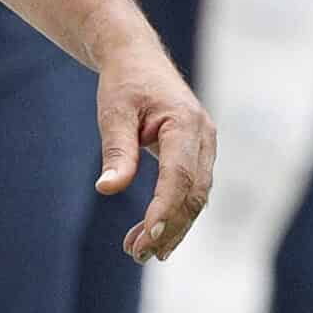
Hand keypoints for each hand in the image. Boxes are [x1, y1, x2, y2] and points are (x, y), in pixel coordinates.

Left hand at [94, 37, 215, 263]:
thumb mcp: (114, 112)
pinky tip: (152, 232)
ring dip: (172, 227)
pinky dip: (174, 212)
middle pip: (193, 194)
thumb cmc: (124, 82)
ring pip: (195, 197)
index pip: (179, 176)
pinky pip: (191, 190)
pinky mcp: (198, 154)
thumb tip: (108, 188)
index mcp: (186, 123)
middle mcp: (204, 137)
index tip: (147, 236)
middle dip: (168, 228)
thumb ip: (117, 150)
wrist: (137, 58)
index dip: (165, 209)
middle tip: (137, 254)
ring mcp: (205, 146)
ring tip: (139, 251)